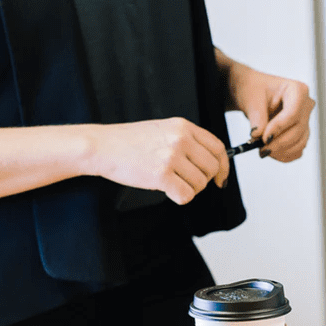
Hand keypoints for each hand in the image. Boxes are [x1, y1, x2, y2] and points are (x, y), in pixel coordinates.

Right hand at [89, 117, 229, 204]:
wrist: (102, 146)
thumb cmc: (129, 141)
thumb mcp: (163, 130)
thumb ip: (186, 141)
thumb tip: (210, 162)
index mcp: (183, 127)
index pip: (218, 147)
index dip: (223, 166)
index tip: (220, 178)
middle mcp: (181, 139)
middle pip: (211, 168)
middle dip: (202, 181)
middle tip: (186, 182)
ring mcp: (171, 157)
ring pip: (199, 184)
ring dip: (188, 189)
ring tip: (171, 183)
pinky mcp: (161, 175)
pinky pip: (185, 195)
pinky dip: (179, 198)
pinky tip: (167, 190)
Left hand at [227, 63, 314, 161]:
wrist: (253, 95)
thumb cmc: (254, 89)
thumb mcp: (251, 99)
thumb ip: (256, 116)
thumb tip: (258, 135)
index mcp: (297, 90)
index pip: (293, 113)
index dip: (279, 128)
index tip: (263, 138)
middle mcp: (306, 105)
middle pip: (298, 130)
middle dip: (278, 143)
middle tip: (260, 149)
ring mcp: (306, 120)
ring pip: (300, 142)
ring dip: (281, 151)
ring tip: (262, 150)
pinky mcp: (301, 134)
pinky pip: (298, 150)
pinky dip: (284, 155)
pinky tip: (271, 152)